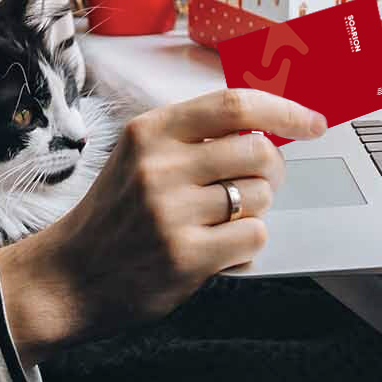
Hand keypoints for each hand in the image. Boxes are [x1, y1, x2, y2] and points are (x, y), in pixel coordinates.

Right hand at [0, 87, 325, 365]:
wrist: (69, 276)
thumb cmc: (114, 214)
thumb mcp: (138, 156)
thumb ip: (193, 137)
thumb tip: (268, 126)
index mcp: (150, 131)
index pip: (234, 105)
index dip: (283, 110)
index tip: (312, 121)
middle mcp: (160, 165)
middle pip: (258, 151)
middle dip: (270, 171)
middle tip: (254, 185)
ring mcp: (172, 212)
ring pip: (260, 196)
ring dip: (254, 211)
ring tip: (219, 221)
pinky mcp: (186, 255)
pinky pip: (254, 237)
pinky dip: (246, 245)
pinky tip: (217, 248)